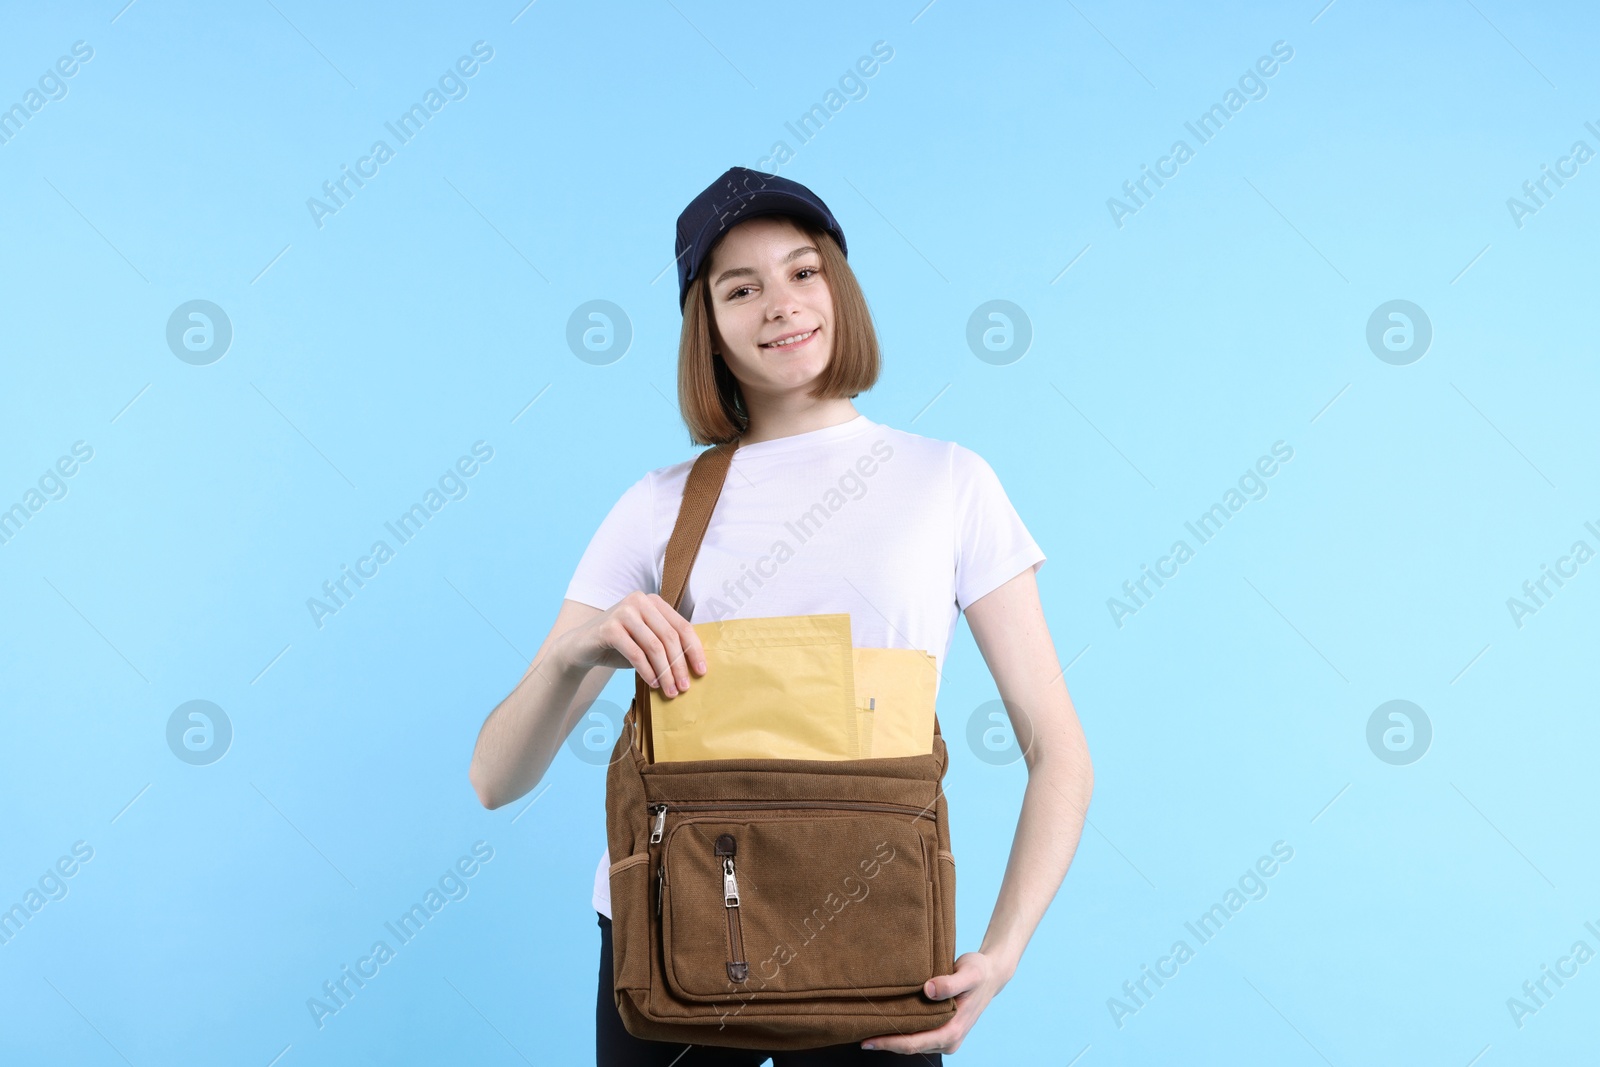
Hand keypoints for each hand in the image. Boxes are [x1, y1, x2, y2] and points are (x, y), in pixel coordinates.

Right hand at [558, 592, 705, 696]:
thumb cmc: (620, 646)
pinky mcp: (609, 627)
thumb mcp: (647, 641)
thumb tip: (695, 666)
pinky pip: (636, 653)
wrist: (581, 647)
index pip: (682, 626)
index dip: (694, 650)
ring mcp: (623, 611)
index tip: (702, 672)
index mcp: (654, 601)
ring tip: (670, 691)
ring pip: (654, 646)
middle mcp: (640, 601)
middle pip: (670, 637)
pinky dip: (647, 671)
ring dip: (665, 672)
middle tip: (684, 688)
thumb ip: (667, 645)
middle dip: (679, 666)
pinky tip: (653, 684)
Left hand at [860, 950, 1006, 1054]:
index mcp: (953, 1031)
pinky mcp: (942, 1031)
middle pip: (910, 1047)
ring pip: (913, 1044)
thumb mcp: (969, 973)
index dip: (890, 1043)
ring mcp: (946, 1038)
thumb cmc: (979, 972)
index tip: (867, 1040)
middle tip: (857, 1035)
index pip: (914, 1043)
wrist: (991, 974)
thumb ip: (950, 983)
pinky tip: (886, 1022)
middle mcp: (949, 1039)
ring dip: (892, 1039)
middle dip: (885, 1043)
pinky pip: (918, 1036)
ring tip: (866, 1028)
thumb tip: (929, 990)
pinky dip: (901, 1032)